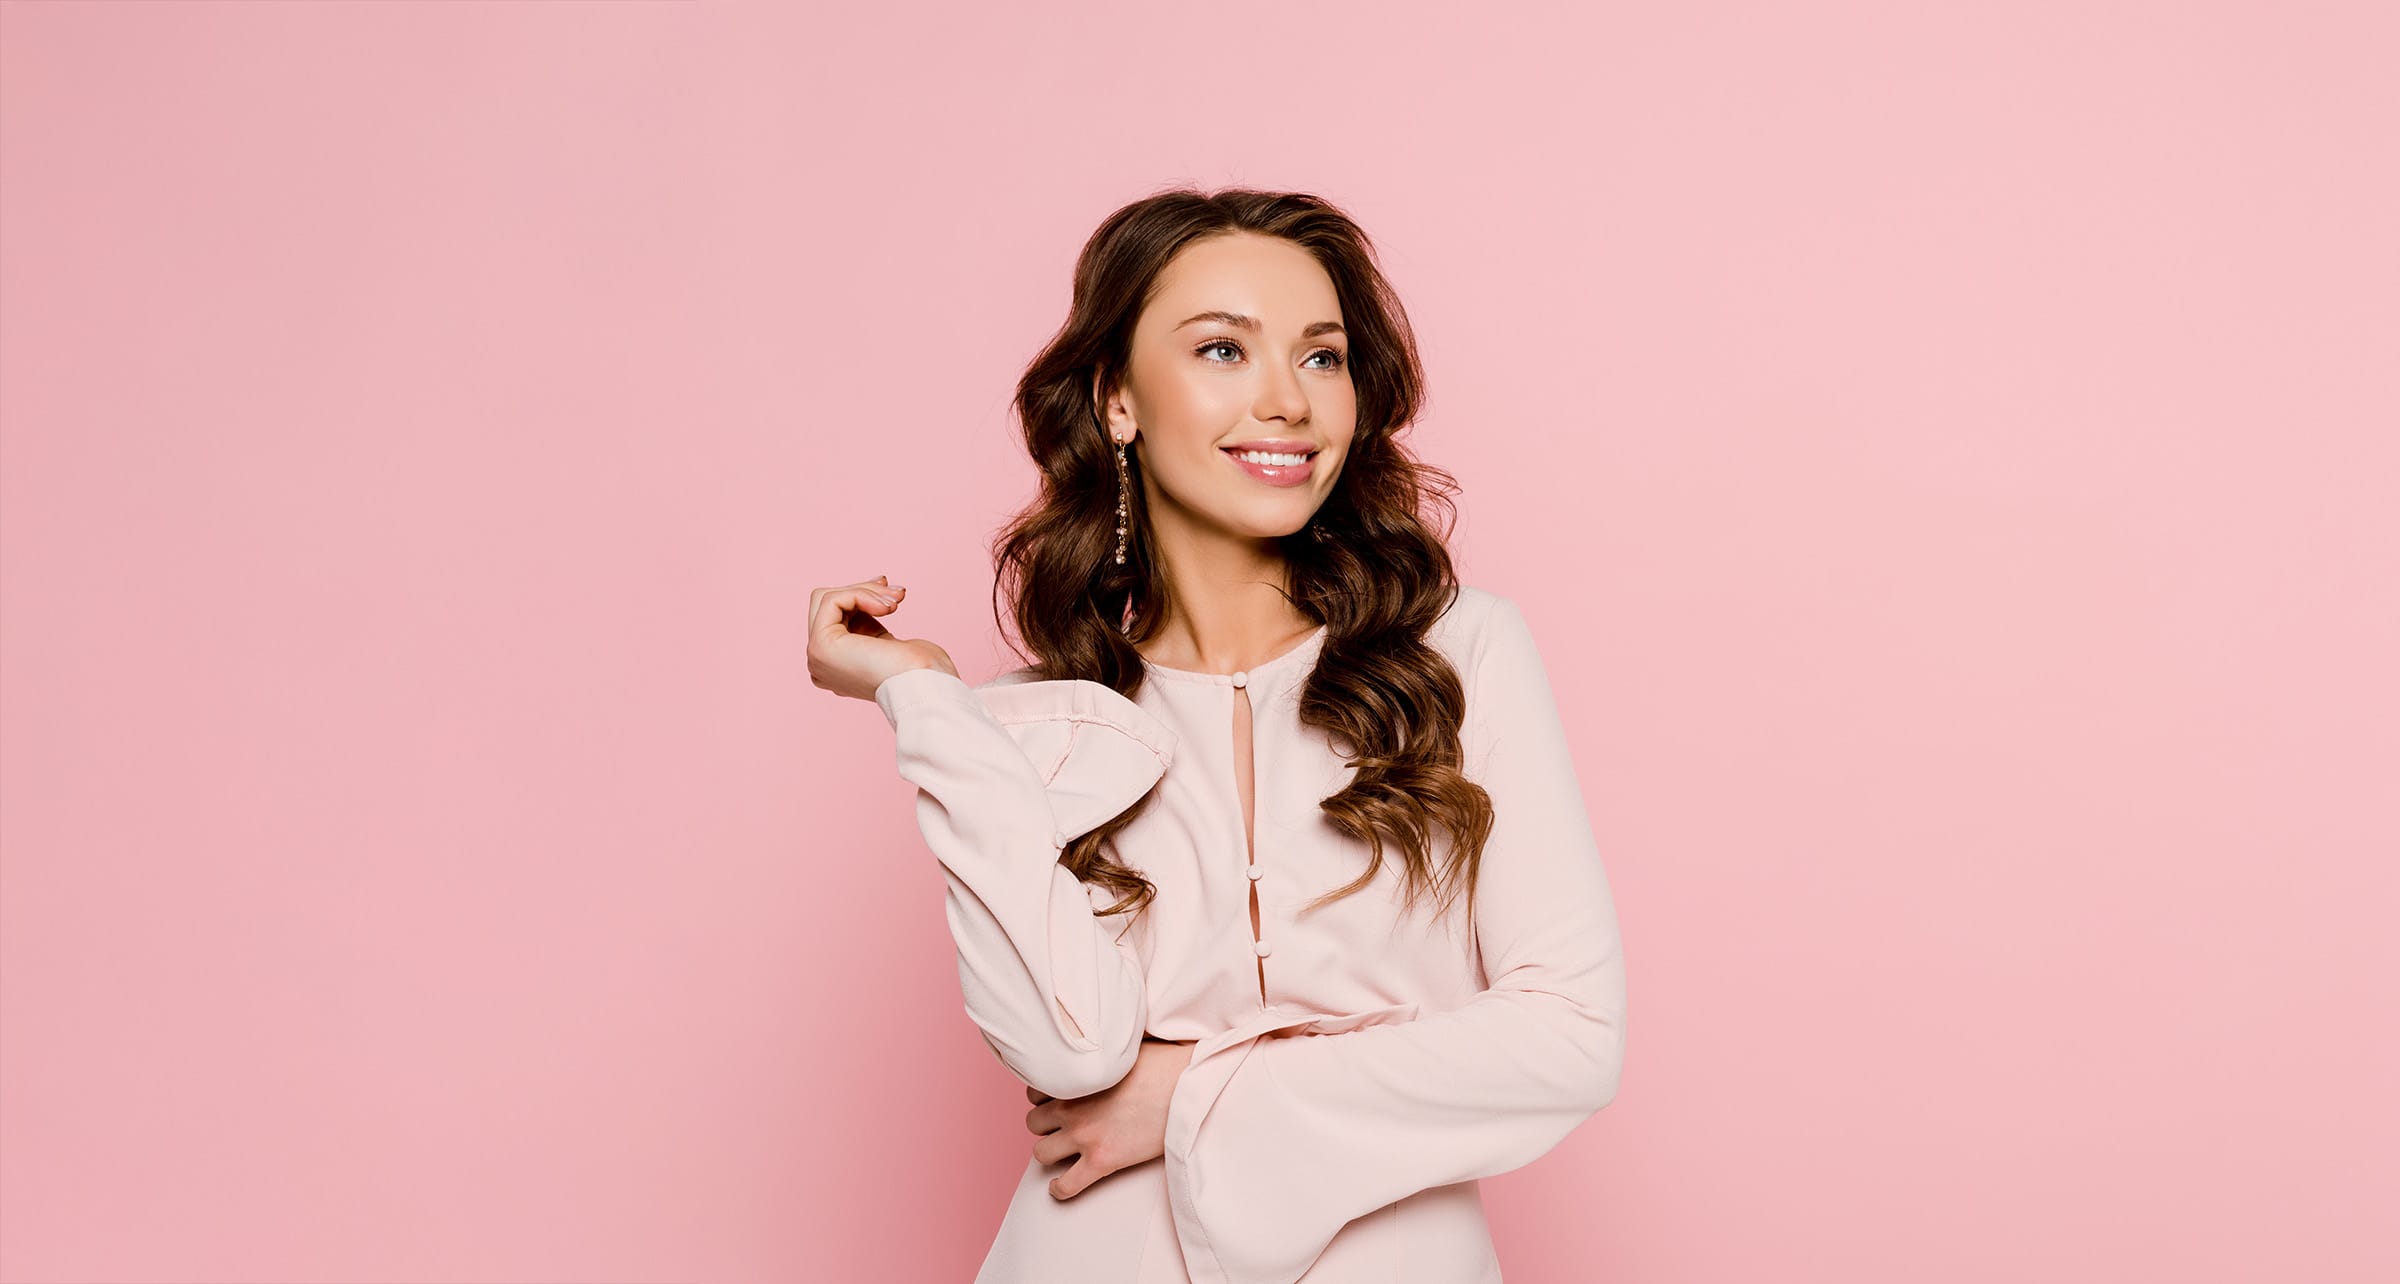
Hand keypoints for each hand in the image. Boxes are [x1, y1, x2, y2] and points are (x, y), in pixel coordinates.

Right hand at [807, 575, 957, 700]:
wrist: (924, 687)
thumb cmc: (919, 671)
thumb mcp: (887, 641)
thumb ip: (869, 625)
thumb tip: (870, 592)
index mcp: (835, 667)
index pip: (836, 619)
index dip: (860, 596)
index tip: (889, 588)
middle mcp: (820, 664)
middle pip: (827, 606)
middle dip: (864, 590)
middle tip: (897, 592)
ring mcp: (817, 657)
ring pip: (827, 598)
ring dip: (867, 592)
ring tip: (896, 603)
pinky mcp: (820, 646)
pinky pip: (832, 600)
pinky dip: (861, 594)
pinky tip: (887, 608)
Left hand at [1024, 1036, 1195, 1199]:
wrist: (1189, 1086)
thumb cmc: (1165, 1063)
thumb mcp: (1124, 1047)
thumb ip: (1100, 1054)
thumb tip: (1099, 1047)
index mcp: (1076, 1077)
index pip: (1034, 1091)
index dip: (1046, 1099)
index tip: (1059, 1103)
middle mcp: (1072, 1106)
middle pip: (1034, 1123)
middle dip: (1047, 1125)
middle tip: (1065, 1127)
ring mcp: (1085, 1135)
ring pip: (1041, 1153)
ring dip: (1051, 1153)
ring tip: (1066, 1153)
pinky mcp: (1102, 1161)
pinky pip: (1065, 1186)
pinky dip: (1059, 1189)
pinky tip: (1060, 1186)